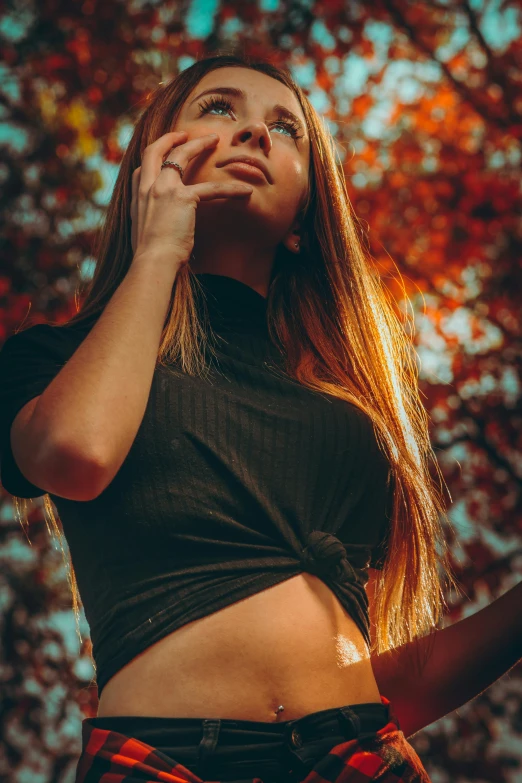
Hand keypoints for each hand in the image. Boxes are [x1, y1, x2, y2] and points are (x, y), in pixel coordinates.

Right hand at [130, 130, 252, 267]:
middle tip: (185, 134)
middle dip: (170, 138)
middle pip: (155, 150)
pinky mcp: (183, 199)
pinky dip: (230, 189)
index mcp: (137, 197)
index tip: (163, 155)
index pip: (141, 169)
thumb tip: (158, 231)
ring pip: (181, 155)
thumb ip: (151, 224)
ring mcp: (163, 189)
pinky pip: (211, 189)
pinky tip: (245, 191)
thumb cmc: (150, 256)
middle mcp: (147, 188)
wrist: (152, 261)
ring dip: (198, 144)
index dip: (153, 160)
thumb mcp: (144, 234)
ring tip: (214, 140)